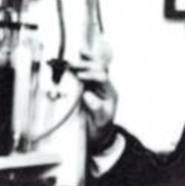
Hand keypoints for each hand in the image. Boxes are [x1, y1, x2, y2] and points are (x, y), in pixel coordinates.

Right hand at [73, 38, 117, 153]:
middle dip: (87, 65)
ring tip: (79, 51)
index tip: (80, 76)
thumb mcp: (100, 121)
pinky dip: (84, 61)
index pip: (103, 78)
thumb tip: (88, 96)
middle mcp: (106, 86)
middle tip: (74, 64)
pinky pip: (88, 70)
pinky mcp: (91, 86)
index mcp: (110, 93)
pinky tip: (80, 52)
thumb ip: (97, 109)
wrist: (100, 134)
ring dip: (86, 59)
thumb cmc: (101, 127)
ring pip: (95, 66)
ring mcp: (99, 85)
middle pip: (99, 69)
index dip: (91, 75)